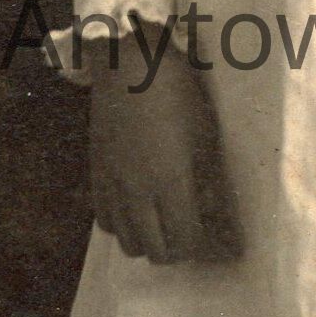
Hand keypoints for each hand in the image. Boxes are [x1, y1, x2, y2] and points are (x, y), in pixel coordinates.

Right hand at [87, 62, 241, 264]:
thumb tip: (216, 214)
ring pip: (127, 243)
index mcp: (170, 183)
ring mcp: (112, 187)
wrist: (129, 65)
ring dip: (150, 243)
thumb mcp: (205, 137)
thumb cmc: (177, 95)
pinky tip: (137, 212)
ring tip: (165, 227)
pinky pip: (105, 223)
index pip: (186, 241)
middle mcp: (137, 193)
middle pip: (156, 251)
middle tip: (194, 235)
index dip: (205, 248)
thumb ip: (208, 181)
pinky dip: (123, 228)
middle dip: (179, 251)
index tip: (219, 243)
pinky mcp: (96, 176)